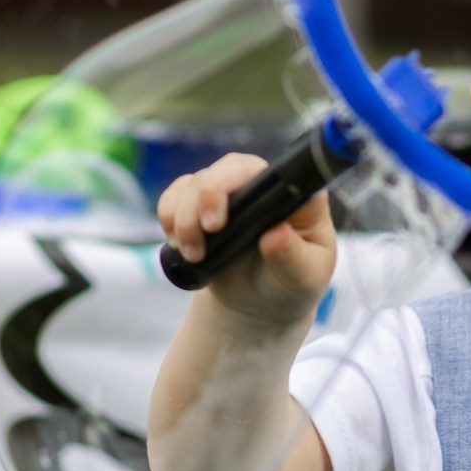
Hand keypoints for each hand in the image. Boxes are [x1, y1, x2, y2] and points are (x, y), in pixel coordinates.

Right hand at [157, 152, 334, 329]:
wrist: (261, 301)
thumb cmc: (292, 283)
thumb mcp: (303, 278)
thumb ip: (293, 257)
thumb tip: (276, 235)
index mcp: (295, 195)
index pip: (268, 173)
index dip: (236, 186)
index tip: (218, 224)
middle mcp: (262, 184)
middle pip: (226, 169)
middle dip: (203, 200)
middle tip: (203, 239)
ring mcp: (230, 191)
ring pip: (195, 183)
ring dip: (183, 218)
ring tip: (193, 255)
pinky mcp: (202, 203)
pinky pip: (175, 194)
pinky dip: (167, 215)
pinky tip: (176, 241)